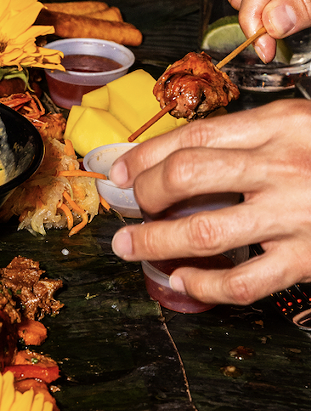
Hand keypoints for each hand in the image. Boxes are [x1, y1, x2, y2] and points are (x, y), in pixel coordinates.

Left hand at [108, 99, 310, 304]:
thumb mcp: (301, 126)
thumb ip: (249, 136)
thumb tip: (175, 158)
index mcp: (279, 124)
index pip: (190, 136)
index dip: (143, 156)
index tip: (119, 171)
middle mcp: (283, 165)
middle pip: (184, 176)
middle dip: (143, 193)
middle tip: (129, 206)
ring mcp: (296, 215)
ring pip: (200, 232)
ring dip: (153, 243)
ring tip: (130, 247)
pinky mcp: (310, 260)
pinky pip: (242, 282)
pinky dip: (203, 286)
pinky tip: (184, 280)